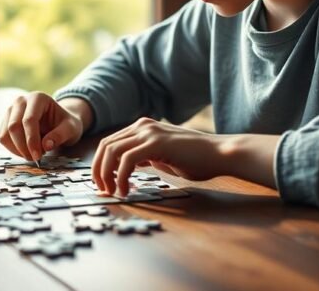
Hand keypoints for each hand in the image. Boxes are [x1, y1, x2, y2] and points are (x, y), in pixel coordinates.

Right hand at [0, 92, 84, 160]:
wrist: (59, 121)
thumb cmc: (65, 123)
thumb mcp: (71, 128)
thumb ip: (60, 135)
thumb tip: (46, 146)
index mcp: (38, 98)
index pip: (29, 120)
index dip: (31, 140)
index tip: (38, 156)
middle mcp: (21, 101)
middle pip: (14, 127)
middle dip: (23, 147)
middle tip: (36, 159)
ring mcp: (11, 110)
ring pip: (5, 133)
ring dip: (17, 149)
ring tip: (33, 154)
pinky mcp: (6, 121)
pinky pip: (3, 138)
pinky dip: (12, 149)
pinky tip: (25, 152)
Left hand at [92, 117, 226, 197]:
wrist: (220, 153)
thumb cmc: (196, 159)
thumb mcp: (163, 156)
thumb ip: (145, 157)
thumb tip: (126, 169)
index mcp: (143, 127)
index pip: (110, 143)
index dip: (101, 164)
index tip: (102, 184)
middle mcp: (143, 126)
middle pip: (105, 146)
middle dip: (98, 170)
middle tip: (102, 190)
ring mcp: (149, 132)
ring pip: (112, 151)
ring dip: (107, 174)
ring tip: (112, 192)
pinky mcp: (156, 143)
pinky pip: (126, 160)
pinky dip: (121, 177)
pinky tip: (126, 190)